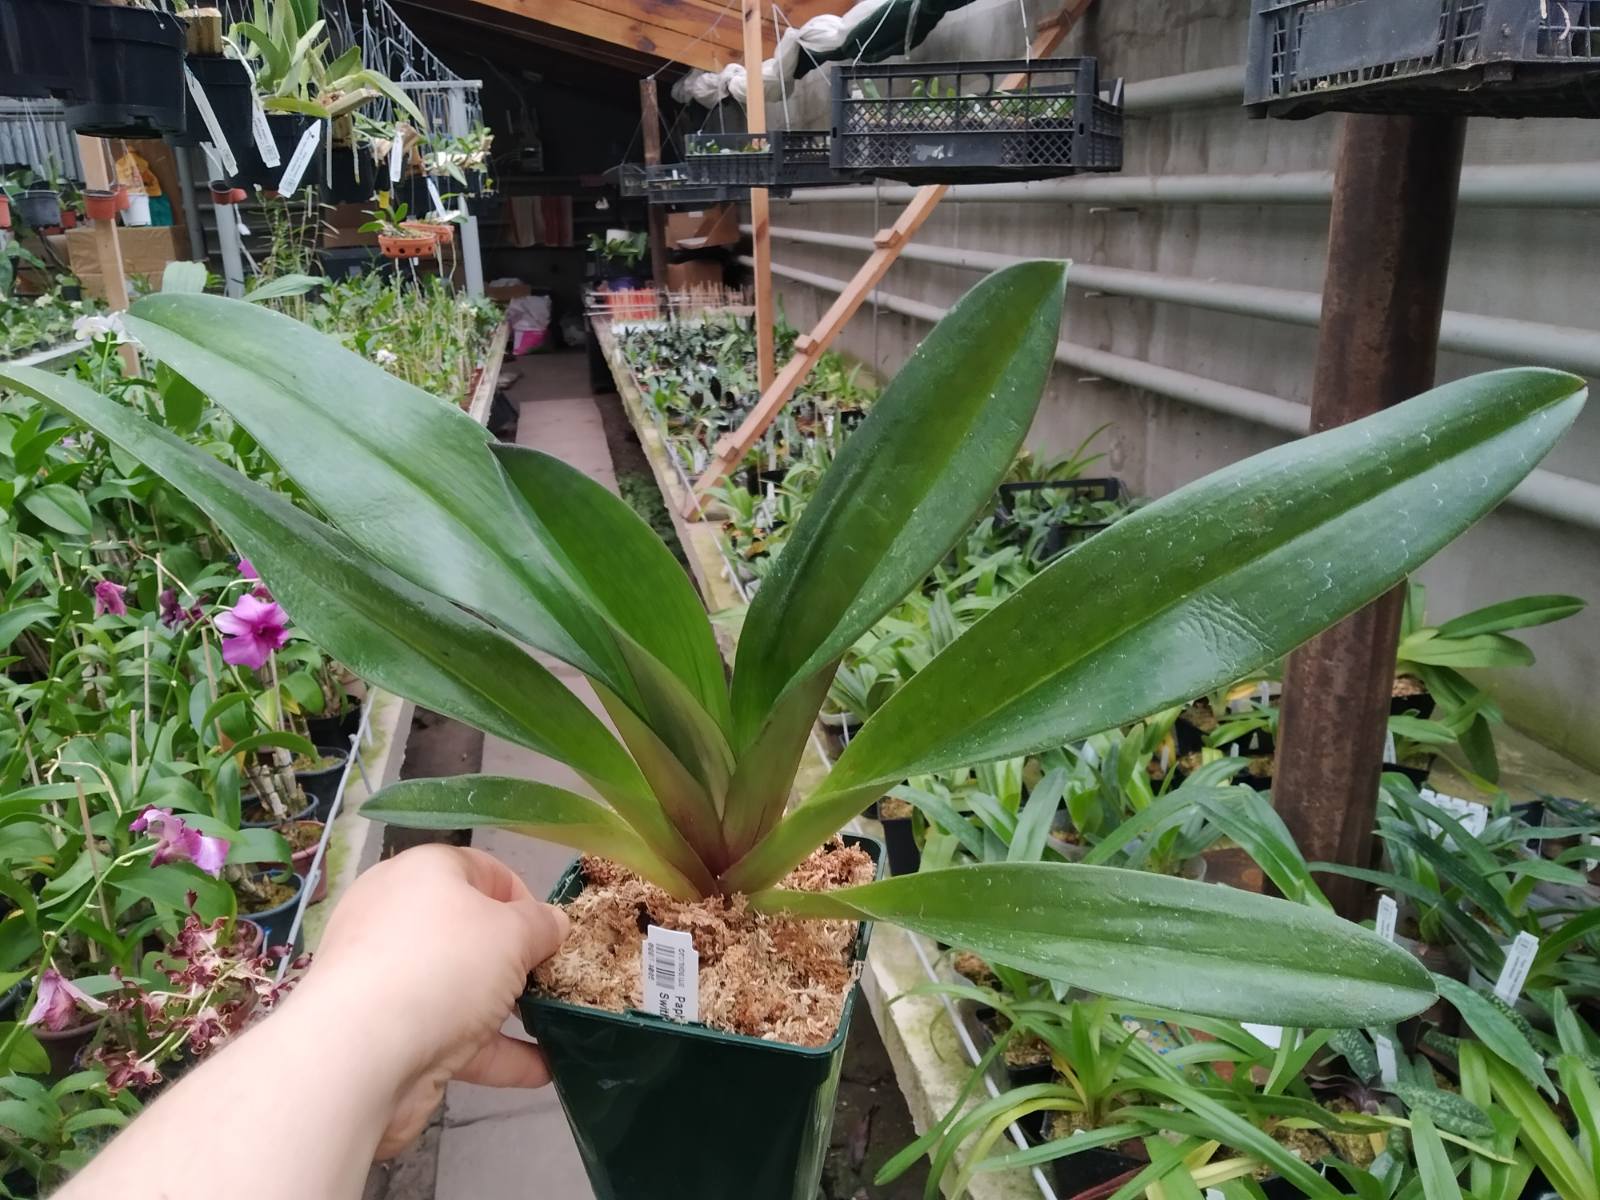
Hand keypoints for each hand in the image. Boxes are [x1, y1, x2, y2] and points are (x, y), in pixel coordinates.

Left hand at [289, 845, 569, 1156]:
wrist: (360, 1054)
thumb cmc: (444, 965)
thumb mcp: (513, 932)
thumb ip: (541, 925)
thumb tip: (552, 924)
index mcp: (422, 874)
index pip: (483, 870)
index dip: (525, 899)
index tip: (552, 934)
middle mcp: (399, 919)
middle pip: (471, 933)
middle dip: (519, 960)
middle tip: (556, 981)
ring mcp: (391, 980)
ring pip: (463, 987)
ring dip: (511, 1009)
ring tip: (559, 1028)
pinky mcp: (390, 1034)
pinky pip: (452, 1034)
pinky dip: (495, 1051)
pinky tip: (541, 1069)